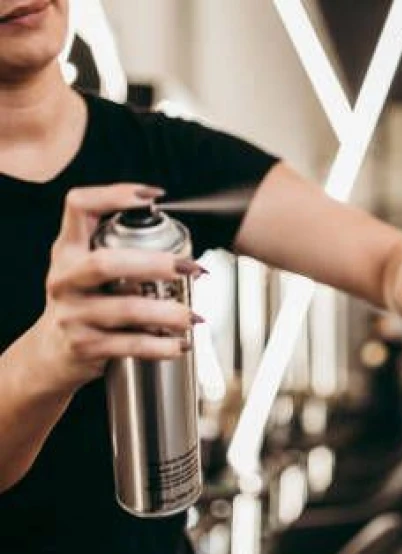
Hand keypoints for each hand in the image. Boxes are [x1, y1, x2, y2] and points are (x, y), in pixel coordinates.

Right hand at [29, 184, 203, 393]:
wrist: (51, 353)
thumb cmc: (83, 303)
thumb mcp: (88, 272)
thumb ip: (122, 254)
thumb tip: (183, 250)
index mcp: (68, 251)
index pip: (79, 207)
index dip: (113, 195)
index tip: (151, 196)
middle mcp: (65, 279)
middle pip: (106, 263)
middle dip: (155, 264)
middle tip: (189, 268)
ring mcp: (72, 314)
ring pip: (126, 309)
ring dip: (168, 312)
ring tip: (193, 316)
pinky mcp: (84, 346)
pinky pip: (130, 344)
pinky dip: (161, 345)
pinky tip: (180, 345)